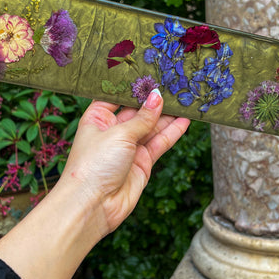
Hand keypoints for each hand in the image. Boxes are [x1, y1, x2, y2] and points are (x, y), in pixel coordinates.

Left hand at [60, 89, 190, 234]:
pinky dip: (172, 132)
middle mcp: (112, 130)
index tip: (152, 72)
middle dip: (154, 99)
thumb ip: (143, 117)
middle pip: (137, 110)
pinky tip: (185, 120)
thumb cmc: (94, 165)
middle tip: (175, 84)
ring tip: (185, 99)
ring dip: (167, 115)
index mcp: (97, 117)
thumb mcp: (119, 133)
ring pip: (151, 126)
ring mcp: (128, 147)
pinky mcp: (142, 162)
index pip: (117, 96)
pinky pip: (159, 142)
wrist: (93, 206)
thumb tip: (158, 97)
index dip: (134, 86)